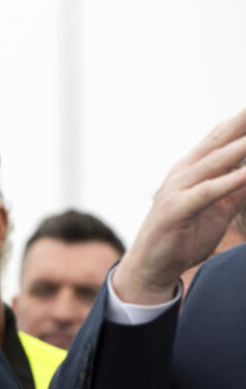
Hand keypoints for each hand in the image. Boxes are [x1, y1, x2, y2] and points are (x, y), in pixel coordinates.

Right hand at [115, 106, 245, 303]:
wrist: (151, 268)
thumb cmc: (184, 236)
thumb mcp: (221, 209)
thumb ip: (239, 189)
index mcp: (194, 168)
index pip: (223, 136)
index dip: (243, 120)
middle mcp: (184, 172)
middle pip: (219, 139)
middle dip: (243, 121)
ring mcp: (177, 189)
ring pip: (214, 162)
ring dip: (241, 146)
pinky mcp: (175, 210)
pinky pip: (205, 193)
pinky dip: (227, 182)